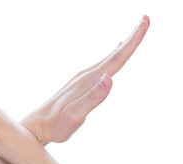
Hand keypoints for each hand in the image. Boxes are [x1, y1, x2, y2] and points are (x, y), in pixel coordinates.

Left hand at [22, 15, 148, 142]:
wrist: (37, 126)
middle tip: (145, 19)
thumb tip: (109, 78)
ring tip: (134, 34)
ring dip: (123, 46)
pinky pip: (100, 66)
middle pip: (113, 55)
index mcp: (88, 81)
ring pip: (107, 59)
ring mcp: (81, 79)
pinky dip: (111, 57)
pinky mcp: (79, 84)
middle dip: (131, 38)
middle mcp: (85, 76)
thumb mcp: (75, 115)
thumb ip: (93, 98)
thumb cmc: (56, 125)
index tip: (145, 22)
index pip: (115, 59)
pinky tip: (113, 53)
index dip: (132, 41)